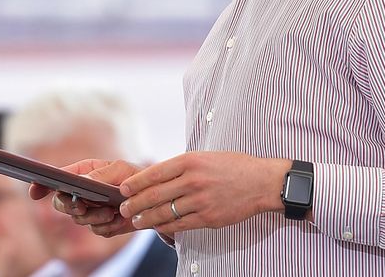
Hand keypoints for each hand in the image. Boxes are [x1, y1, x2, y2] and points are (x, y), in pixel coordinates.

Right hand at [30, 158, 145, 236]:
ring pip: (79, 219)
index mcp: (84, 172)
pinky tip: (119, 219)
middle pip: (61, 203)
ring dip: (95, 217)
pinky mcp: (101, 225)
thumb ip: (101, 175)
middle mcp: (83, 191)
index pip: (57, 178)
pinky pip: (97, 230)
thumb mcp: (121, 170)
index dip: (42, 184)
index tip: (35, 191)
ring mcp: (91, 209)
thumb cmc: (137, 177)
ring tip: (111, 212)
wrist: (155, 200)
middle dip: (70, 206)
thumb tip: (82, 181)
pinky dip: (108, 227)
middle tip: (81, 206)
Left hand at [117, 151, 289, 236]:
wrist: (261, 182)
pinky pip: (180, 224)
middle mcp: (193, 180)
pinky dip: (166, 227)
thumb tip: (156, 176)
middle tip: (123, 208)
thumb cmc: (232, 166)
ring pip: (165, 212)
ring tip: (136, 221)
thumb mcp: (205, 157)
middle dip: (136, 203)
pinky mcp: (208, 217)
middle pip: (155, 194)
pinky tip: (157, 227)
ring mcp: (201, 200)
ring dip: (147, 218)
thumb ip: (182, 166)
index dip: (136, 182)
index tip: (123, 188)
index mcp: (190, 161)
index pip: (155, 173)